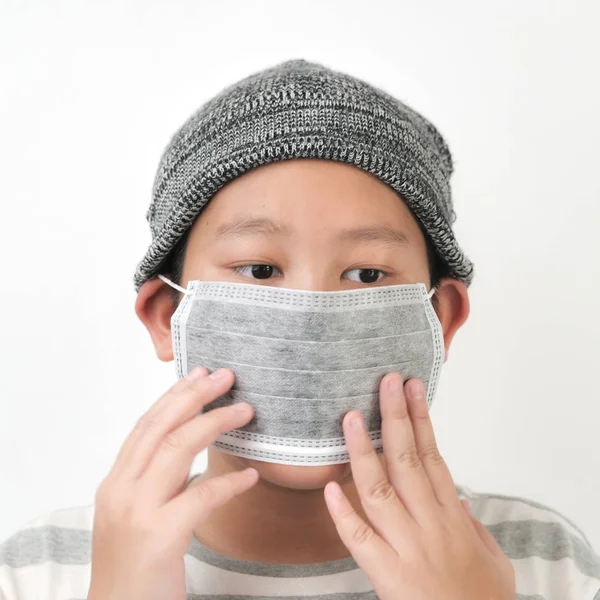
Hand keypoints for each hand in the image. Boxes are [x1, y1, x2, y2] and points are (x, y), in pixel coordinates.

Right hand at [87, 367, 257, 599]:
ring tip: (245, 411)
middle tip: (225, 376)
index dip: (174, 397)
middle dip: (195, 396)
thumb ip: (156, 480)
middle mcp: (121, 489)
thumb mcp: (135, 513)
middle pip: (161, 427)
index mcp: (117, 481)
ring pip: (177, 450)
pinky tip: (252, 476)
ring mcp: (137, 511)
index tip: (199, 375)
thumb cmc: (133, 564)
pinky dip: (230, 483)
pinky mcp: (159, 537)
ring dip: (215, 424)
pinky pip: (202, 497)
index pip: (146, 426)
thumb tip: (191, 444)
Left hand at [324, 374, 515, 599]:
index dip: (420, 419)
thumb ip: (472, 524)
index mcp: (451, 516)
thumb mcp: (492, 557)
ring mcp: (406, 547)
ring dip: (363, 451)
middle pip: (408, 461)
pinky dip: (341, 513)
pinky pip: (358, 538)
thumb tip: (456, 497)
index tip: (410, 389)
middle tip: (385, 383)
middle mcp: (428, 524)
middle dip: (395, 418)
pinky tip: (328, 487)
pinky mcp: (386, 574)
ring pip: (379, 490)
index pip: (433, 456)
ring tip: (351, 417)